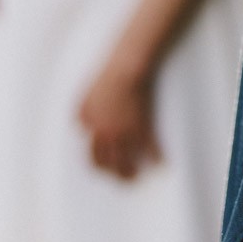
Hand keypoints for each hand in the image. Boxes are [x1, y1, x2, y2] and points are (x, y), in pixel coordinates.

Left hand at [78, 62, 162, 179]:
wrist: (127, 65)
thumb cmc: (110, 72)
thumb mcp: (86, 91)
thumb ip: (82, 112)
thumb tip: (82, 129)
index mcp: (86, 122)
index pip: (88, 149)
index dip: (98, 159)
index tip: (107, 162)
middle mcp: (101, 132)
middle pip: (102, 162)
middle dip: (110, 173)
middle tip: (119, 176)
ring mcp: (120, 132)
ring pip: (122, 162)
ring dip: (128, 173)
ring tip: (135, 176)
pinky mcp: (139, 128)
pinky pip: (147, 149)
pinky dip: (155, 157)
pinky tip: (160, 161)